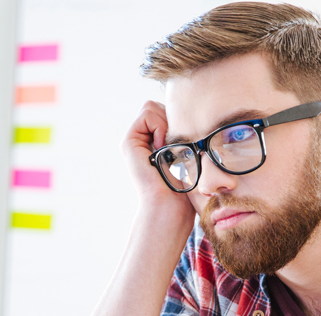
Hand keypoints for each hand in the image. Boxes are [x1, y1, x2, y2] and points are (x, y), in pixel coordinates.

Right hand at [121, 101, 195, 226]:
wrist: (170, 205)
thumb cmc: (185, 187)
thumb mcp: (189, 153)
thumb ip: (184, 133)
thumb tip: (193, 113)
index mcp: (152, 142)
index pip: (164, 110)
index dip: (176, 120)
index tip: (182, 143)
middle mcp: (140, 140)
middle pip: (157, 105)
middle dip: (170, 120)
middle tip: (176, 146)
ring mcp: (132, 141)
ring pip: (151, 106)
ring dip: (166, 124)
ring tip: (169, 148)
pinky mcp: (128, 142)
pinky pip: (146, 113)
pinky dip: (160, 126)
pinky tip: (163, 147)